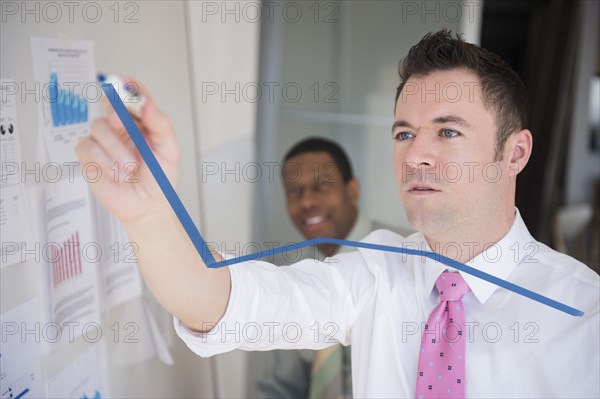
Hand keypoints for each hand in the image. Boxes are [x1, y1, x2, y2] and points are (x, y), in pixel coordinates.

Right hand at [77, 77, 178, 224]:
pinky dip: (103, 161)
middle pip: (109, 103)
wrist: (147, 206)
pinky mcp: (89, 155)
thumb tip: (147, 104)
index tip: (128, 83)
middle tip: (122, 125)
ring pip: (98, 126)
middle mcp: (121, 127)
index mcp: (141, 121)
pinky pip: (88, 147)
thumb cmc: (159, 178)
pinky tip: (116, 174)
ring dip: (116, 150)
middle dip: (116, 112)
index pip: (132, 94)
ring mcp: (103, 140)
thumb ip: (161, 124)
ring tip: (130, 169)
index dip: (128, 85)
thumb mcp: (168, 150)